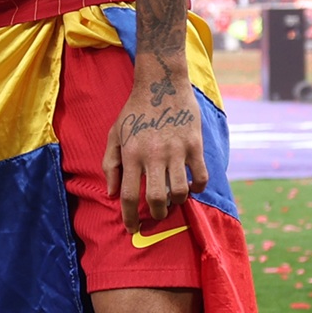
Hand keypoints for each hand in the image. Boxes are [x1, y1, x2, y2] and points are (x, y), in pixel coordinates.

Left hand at [102, 51, 209, 230]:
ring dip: (176, 202)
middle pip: (157, 199)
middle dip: (156, 214)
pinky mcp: (195, 145)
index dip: (130, 218)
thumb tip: (112, 193)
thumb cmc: (134, 111)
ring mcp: (176, 150)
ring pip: (180, 192)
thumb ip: (111, 164)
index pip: (129, 196)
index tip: (132, 228)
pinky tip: (191, 186)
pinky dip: (198, 188)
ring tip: (172, 199)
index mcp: (131, 154)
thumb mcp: (114, 134)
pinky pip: (200, 177)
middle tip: (156, 214)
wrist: (161, 84)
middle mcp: (153, 155)